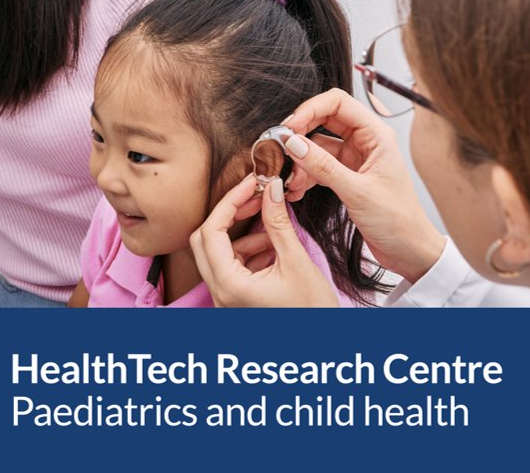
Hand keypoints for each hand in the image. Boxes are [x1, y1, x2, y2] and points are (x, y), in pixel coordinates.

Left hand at [190, 174, 339, 306]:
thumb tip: (270, 189)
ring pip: (219, 253)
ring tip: (275, 232)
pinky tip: (275, 249)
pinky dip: (250, 252)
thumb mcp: (296, 263)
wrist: (324, 345)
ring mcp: (225, 300)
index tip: (252, 184)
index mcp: (229, 286)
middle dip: (230, 215)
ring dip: (244, 236)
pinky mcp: (236, 301)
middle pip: (205, 241)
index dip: (230, 202)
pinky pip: (232, 267)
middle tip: (256, 198)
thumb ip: (278, 223)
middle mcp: (219, 295)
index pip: (211, 232)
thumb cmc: (313, 313)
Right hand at [282, 89, 444, 282]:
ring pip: (317, 146)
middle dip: (300, 135)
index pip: (338, 103)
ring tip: (289, 179)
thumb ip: (323, 167)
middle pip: (323, 121)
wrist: (408, 251)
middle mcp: (365, 142)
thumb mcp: (357, 192)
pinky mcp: (346, 176)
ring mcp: (354, 159)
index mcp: (376, 135)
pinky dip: (305, 175)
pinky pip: (318, 166)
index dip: (310, 109)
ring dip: (300, 161)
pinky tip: (296, 189)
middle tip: (280, 148)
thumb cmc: (399, 221)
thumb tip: (294, 144)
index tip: (290, 127)